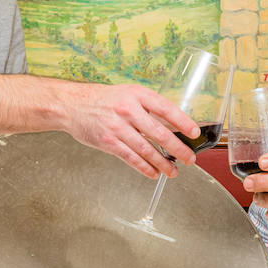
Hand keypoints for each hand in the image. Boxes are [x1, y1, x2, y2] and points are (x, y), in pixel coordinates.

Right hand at [62, 83, 198, 177]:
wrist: (73, 105)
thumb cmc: (104, 100)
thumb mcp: (128, 94)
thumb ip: (148, 107)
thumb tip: (173, 125)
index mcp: (137, 95)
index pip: (166, 109)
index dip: (182, 122)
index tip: (194, 133)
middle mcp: (128, 110)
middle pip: (159, 133)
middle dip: (177, 149)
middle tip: (189, 159)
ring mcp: (118, 128)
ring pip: (146, 149)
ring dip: (163, 163)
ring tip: (174, 171)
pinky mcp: (108, 143)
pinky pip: (131, 158)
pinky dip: (145, 167)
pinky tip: (154, 173)